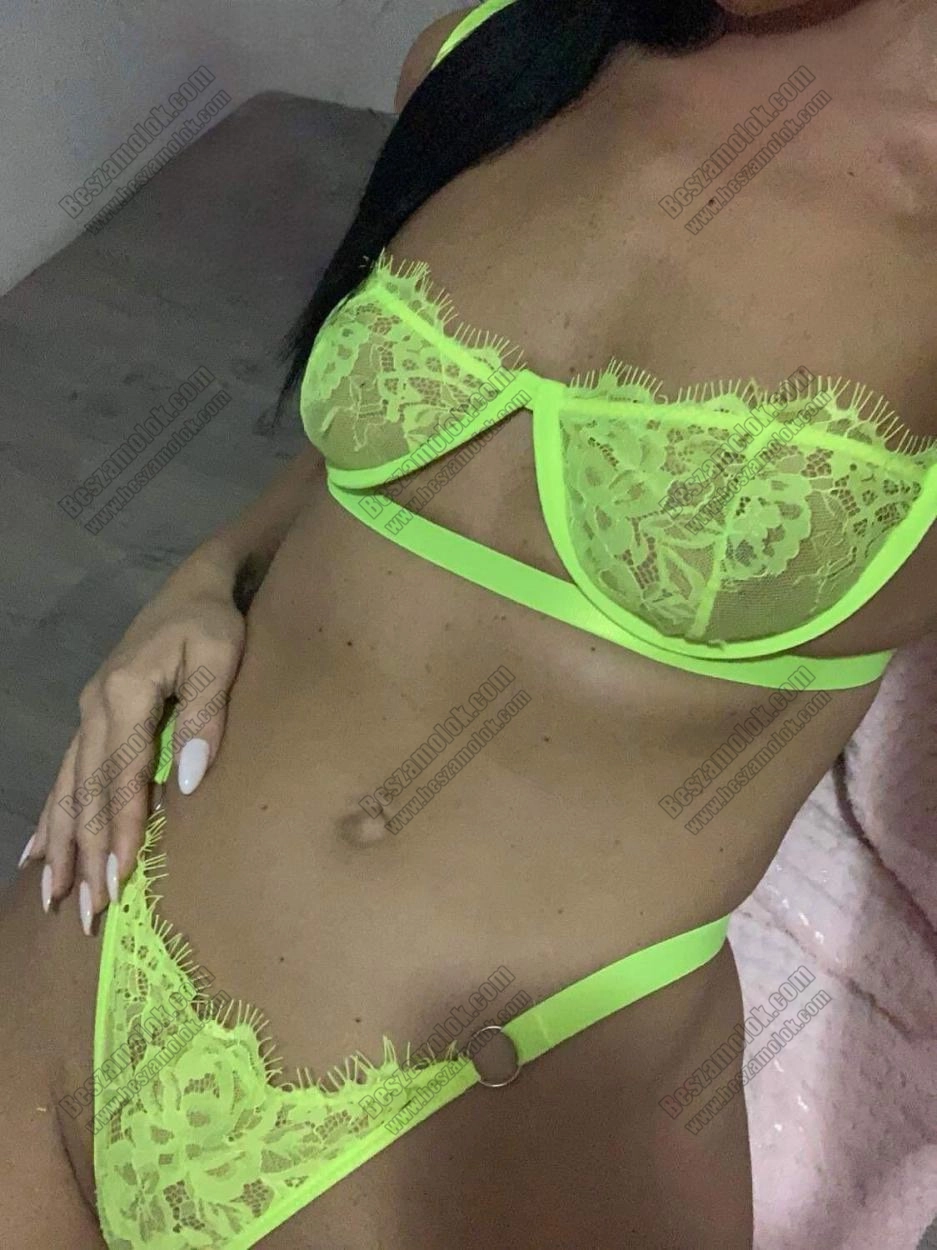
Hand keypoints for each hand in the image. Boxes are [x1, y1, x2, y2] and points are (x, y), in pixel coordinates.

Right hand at [19, 553, 245, 932]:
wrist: (195, 587)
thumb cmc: (214, 621)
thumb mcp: (221, 656)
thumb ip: (206, 715)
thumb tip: (190, 781)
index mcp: (125, 694)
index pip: (122, 776)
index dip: (117, 830)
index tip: (116, 879)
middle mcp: (96, 708)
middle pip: (86, 790)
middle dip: (84, 853)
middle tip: (86, 910)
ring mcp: (89, 712)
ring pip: (68, 787)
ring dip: (62, 843)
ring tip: (56, 895)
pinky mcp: (94, 715)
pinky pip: (65, 770)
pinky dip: (51, 812)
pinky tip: (38, 850)